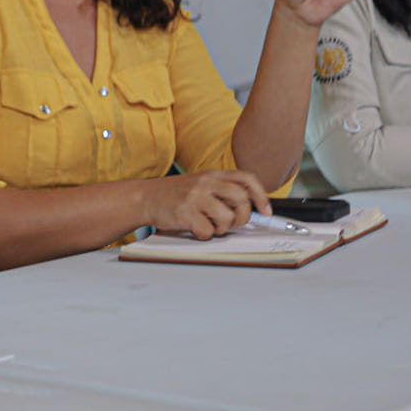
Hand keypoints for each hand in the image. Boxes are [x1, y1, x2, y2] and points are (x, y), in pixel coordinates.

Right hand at [142, 169, 270, 239]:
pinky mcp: (185, 212)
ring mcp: (195, 196)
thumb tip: (249, 208)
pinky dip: (205, 235)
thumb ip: (221, 190)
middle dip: (243, 216)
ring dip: (223, 228)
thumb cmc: (174, 194)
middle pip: (241, 198)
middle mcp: (205, 182)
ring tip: (212, 227)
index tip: (265, 210)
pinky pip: (207, 230)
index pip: (246, 179)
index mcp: (212, 174)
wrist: (145, 197)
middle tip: (234, 223)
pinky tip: (196, 230)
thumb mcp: (200, 184)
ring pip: (226, 216)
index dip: (261, 195)